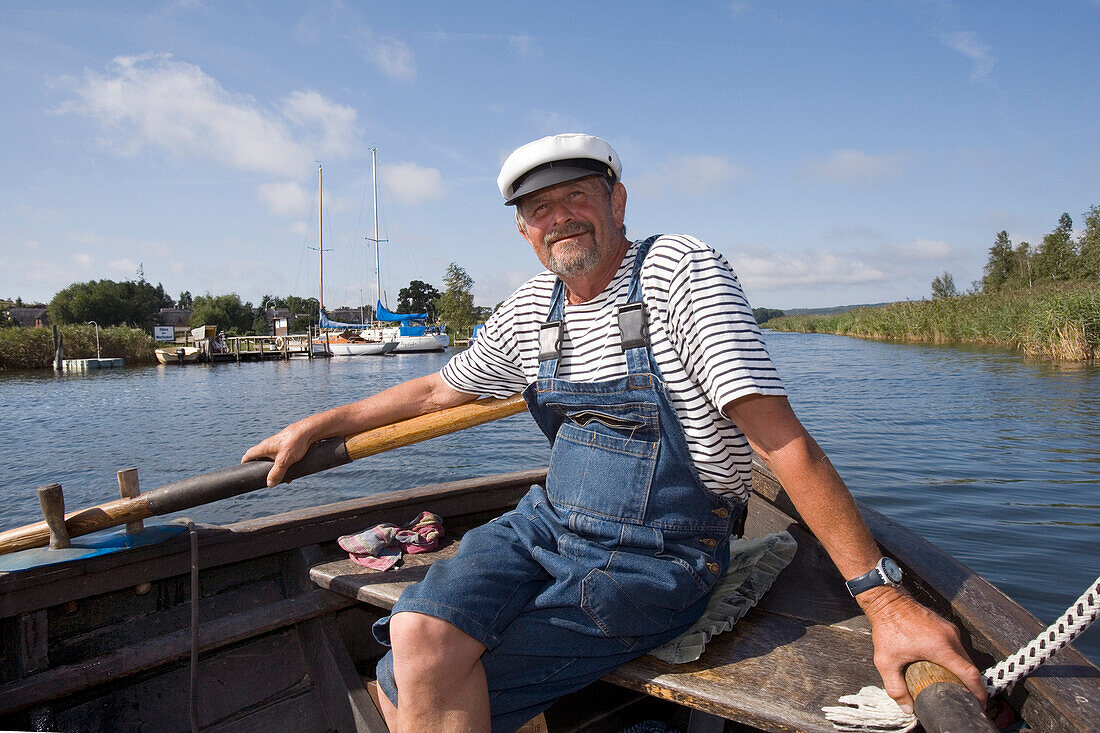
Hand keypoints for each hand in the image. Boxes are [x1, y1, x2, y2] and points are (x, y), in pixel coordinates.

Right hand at [241, 421, 314, 486]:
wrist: (309, 431)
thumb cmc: (295, 442)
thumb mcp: (285, 460)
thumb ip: (277, 473)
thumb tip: (269, 484)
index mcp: (264, 447)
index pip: (249, 454)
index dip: (245, 463)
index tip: (244, 471)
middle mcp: (269, 445)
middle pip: (259, 457)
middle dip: (260, 467)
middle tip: (263, 476)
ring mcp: (278, 445)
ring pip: (271, 457)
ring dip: (273, 467)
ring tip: (279, 477)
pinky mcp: (286, 445)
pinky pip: (280, 456)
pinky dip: (282, 463)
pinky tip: (290, 470)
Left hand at [858, 586, 987, 713]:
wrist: (887, 601)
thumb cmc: (887, 628)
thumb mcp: (886, 661)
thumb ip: (896, 687)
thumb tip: (908, 708)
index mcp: (941, 648)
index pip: (970, 674)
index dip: (979, 692)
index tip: (980, 704)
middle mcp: (951, 638)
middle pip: (969, 666)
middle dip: (970, 685)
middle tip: (964, 699)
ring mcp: (950, 630)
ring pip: (964, 656)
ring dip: (962, 672)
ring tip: (955, 686)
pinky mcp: (946, 626)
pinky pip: (957, 647)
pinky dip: (956, 660)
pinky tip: (945, 668)